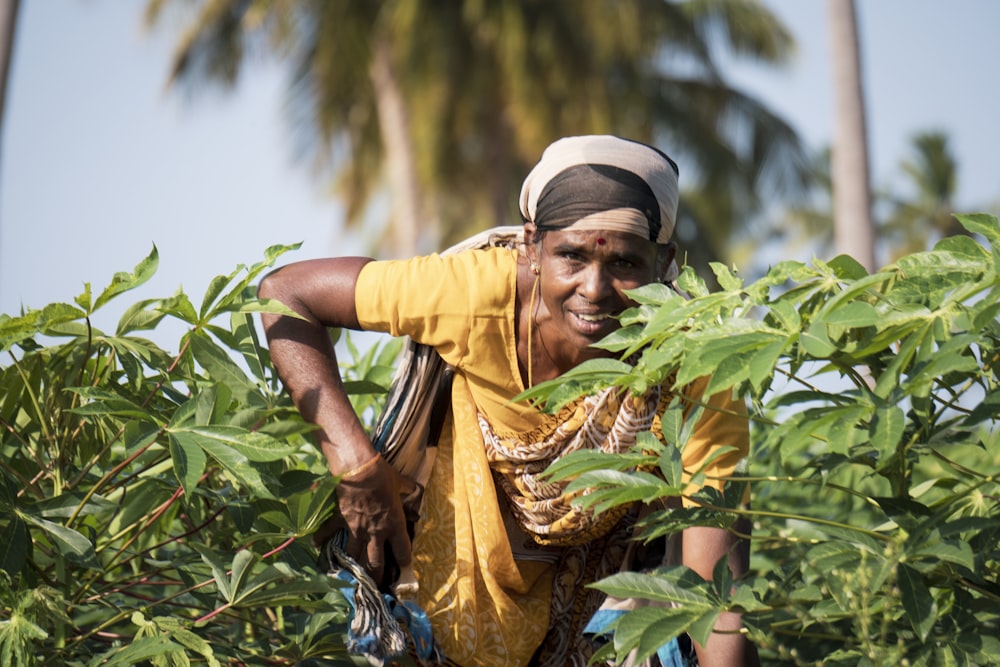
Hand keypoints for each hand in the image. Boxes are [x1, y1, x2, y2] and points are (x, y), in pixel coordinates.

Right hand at [314, 454, 417, 586]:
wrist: (359, 469)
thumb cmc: (383, 476)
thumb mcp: (401, 483)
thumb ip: (410, 490)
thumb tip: (418, 490)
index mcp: (394, 525)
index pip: (403, 551)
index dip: (405, 561)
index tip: (404, 569)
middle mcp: (376, 532)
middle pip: (376, 563)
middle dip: (377, 577)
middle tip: (377, 587)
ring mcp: (356, 529)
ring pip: (354, 556)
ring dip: (353, 567)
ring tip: (351, 579)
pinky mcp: (340, 521)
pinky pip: (329, 534)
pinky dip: (322, 540)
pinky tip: (317, 548)